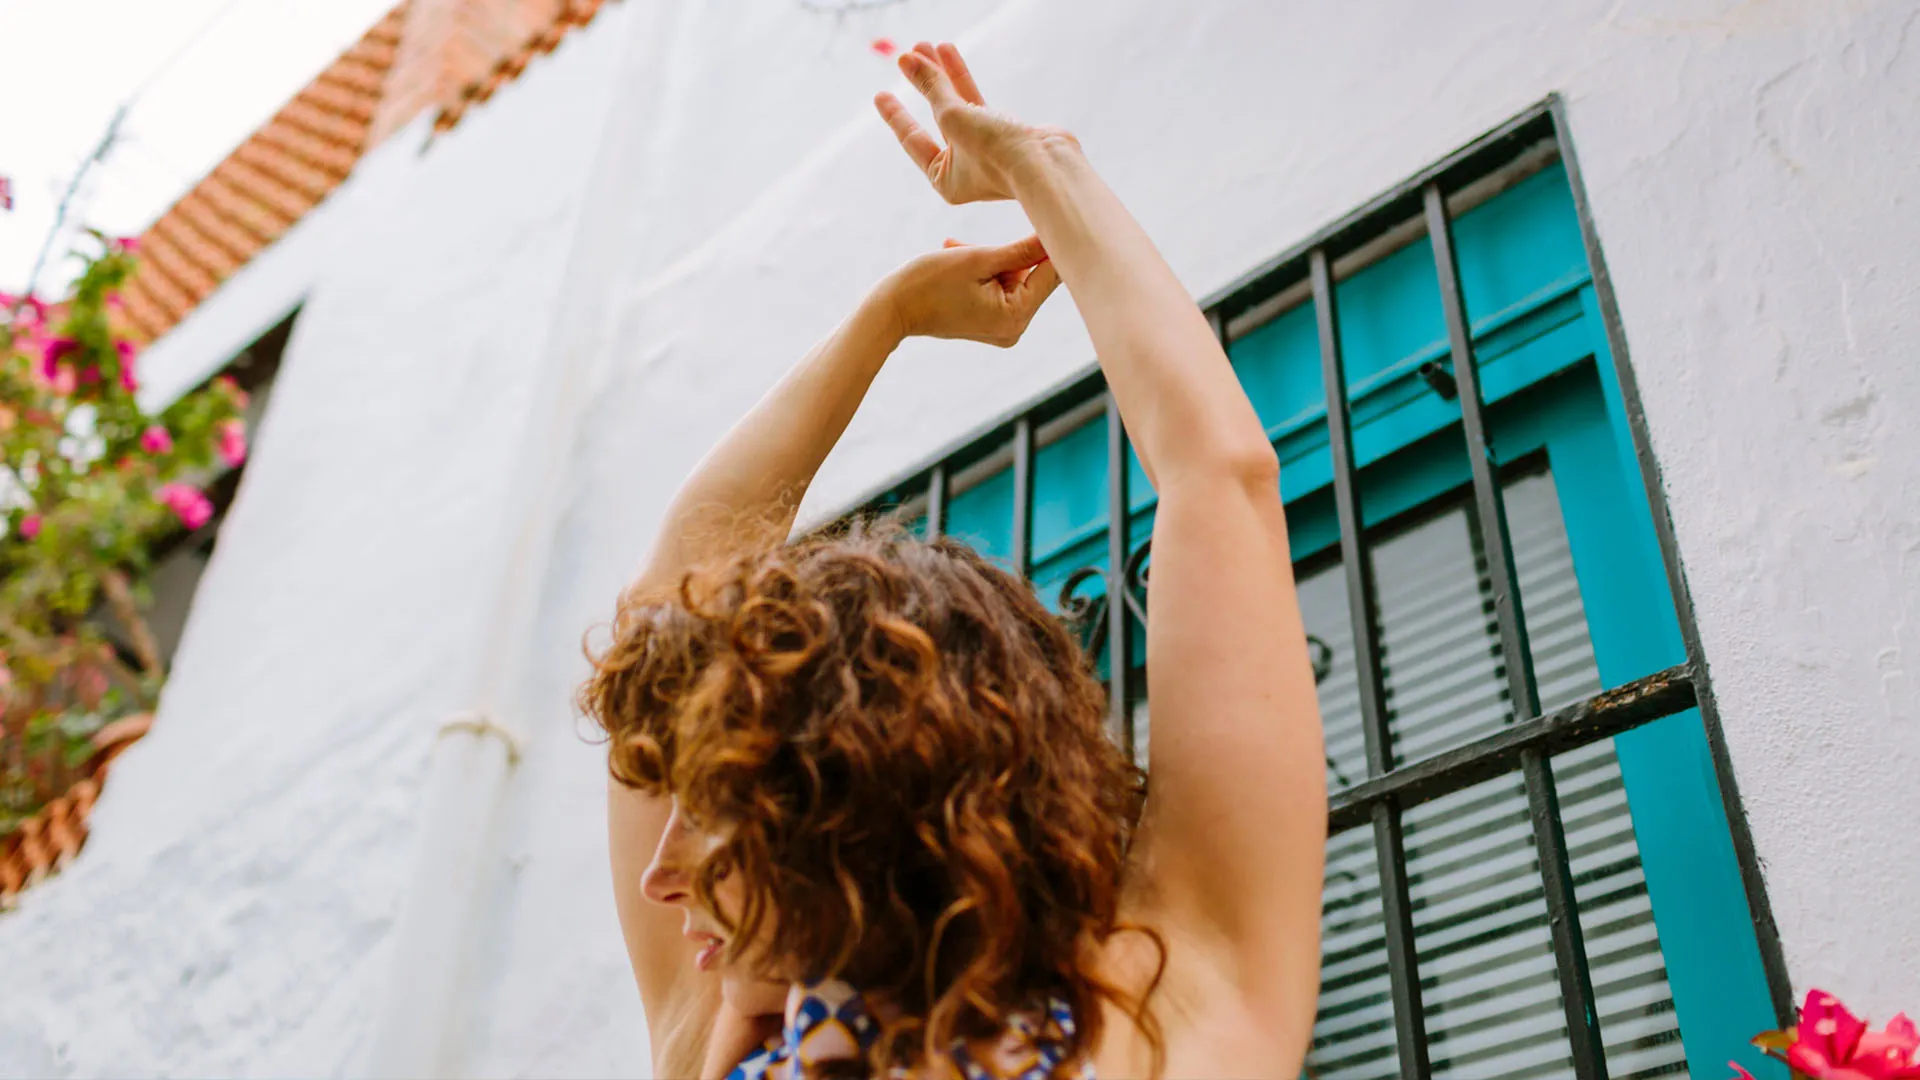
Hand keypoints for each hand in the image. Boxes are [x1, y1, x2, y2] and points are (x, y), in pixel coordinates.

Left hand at [873, 42, 1076, 204]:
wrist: (1046, 163)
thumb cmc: (995, 151)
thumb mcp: (953, 117)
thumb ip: (931, 87)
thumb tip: (908, 58)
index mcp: (945, 180)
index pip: (913, 141)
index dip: (896, 114)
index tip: (880, 95)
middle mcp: (964, 167)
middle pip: (935, 118)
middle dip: (922, 84)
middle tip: (906, 56)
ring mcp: (986, 149)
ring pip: (956, 105)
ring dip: (941, 74)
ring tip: (928, 45)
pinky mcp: (1005, 132)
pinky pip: (975, 100)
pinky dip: (961, 78)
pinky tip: (948, 53)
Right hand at [878, 235, 1061, 347]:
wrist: (891, 309)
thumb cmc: (929, 282)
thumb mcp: (978, 259)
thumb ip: (1021, 250)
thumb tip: (1054, 236)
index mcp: (1016, 316)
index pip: (1050, 274)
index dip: (1051, 243)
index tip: (1049, 217)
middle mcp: (1015, 328)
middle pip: (1031, 277)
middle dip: (1009, 253)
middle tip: (977, 241)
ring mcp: (1002, 328)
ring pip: (1013, 278)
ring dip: (992, 258)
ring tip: (957, 249)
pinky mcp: (991, 323)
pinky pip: (999, 288)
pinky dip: (984, 271)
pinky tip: (956, 255)